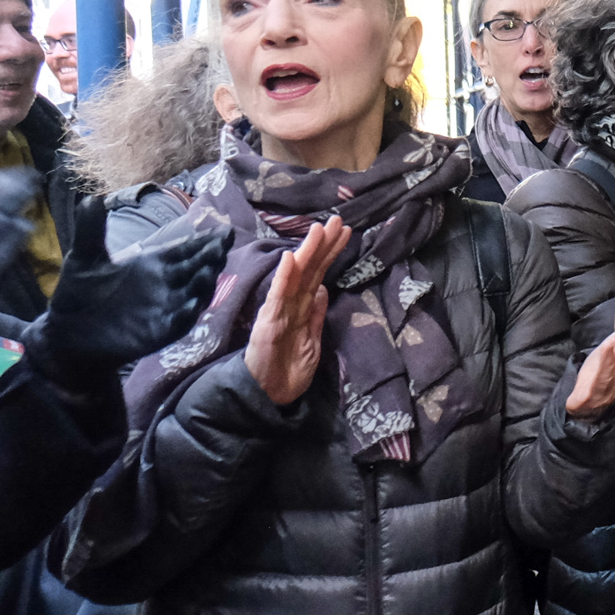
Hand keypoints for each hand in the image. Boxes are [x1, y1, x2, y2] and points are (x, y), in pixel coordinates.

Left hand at [28, 195, 230, 379]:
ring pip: (194, 294)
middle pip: (196, 268)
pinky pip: (178, 323)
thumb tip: (91, 197)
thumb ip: (91, 230)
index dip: (204, 240)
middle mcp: (167, 286)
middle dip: (211, 256)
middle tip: (223, 243)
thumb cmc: (80, 294)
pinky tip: (192, 306)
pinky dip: (186, 315)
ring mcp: (166, 309)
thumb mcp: (85, 257)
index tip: (222, 229)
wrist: (69, 333)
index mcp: (154, 265)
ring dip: (204, 283)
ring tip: (209, 270)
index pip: (186, 250)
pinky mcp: (159, 332)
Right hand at [245, 219, 349, 404]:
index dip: (331, 253)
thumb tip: (324, 289)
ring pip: (295, 277)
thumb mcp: (313, 340)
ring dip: (306, 253)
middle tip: (338, 220)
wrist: (269, 395)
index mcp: (303, 307)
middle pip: (310, 269)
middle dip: (323, 244)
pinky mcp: (269, 323)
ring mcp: (279, 311)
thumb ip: (317, 314)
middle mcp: (291, 304)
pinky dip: (284, 278)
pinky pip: (278, 298)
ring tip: (318, 229)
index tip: (345, 232)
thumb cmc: (288, 369)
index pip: (319, 274)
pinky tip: (290, 259)